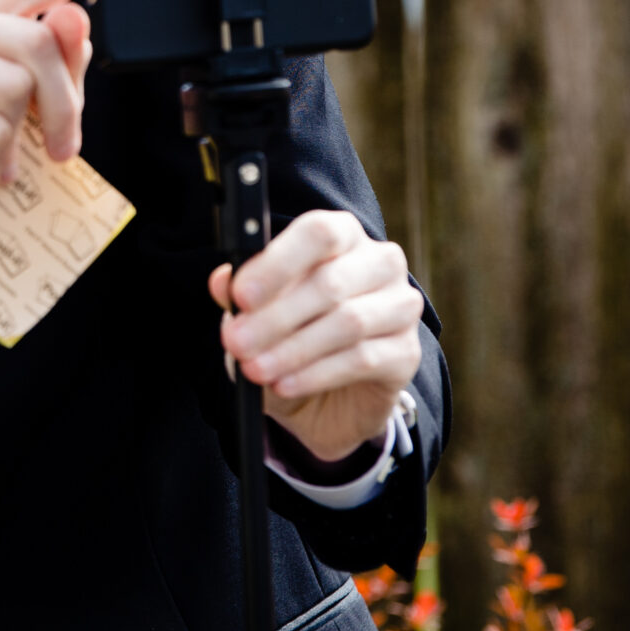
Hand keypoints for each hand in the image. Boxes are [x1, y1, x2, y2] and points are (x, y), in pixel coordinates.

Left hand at [208, 211, 421, 463]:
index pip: (318, 233)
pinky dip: (315, 374)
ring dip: (292, 349)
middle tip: (236, 342)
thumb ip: (243, 293)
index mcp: (344, 236)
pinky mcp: (407, 352)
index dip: (277, 262)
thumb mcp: (260, 313)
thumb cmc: (294, 333)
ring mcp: (400, 307)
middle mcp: (380, 263)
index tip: (240, 295)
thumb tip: (222, 281)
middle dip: (275, 316)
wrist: (330, 397)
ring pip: (347, 323)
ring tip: (255, 368)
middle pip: (330, 282)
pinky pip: (361, 360)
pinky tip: (284, 383)